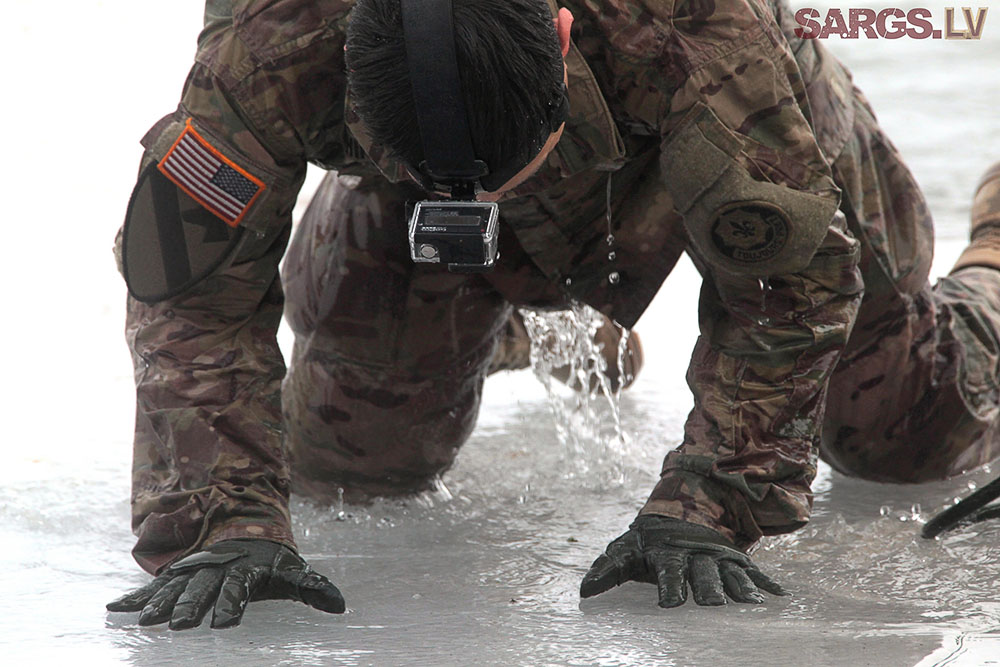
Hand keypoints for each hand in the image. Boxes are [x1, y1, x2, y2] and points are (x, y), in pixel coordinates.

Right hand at [106, 538, 344, 628]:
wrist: (247, 530)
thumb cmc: (271, 562)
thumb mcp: (293, 572)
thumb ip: (314, 587)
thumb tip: (340, 604)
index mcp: (244, 570)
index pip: (237, 590)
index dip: (230, 606)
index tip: (223, 624)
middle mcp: (216, 569)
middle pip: (202, 589)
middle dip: (190, 606)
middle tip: (178, 624)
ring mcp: (194, 571)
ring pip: (174, 588)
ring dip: (159, 603)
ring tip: (145, 621)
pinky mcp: (178, 575)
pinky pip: (153, 587)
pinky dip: (135, 597)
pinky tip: (115, 608)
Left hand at [580, 515, 786, 606]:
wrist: (677, 510)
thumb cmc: (647, 541)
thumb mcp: (625, 549)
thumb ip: (607, 570)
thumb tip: (585, 590)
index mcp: (668, 553)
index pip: (668, 573)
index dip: (669, 588)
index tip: (669, 605)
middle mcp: (695, 554)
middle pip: (703, 574)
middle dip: (708, 590)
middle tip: (713, 606)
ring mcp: (717, 555)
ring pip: (729, 573)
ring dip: (741, 588)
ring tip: (753, 605)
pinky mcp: (733, 558)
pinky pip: (752, 570)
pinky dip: (765, 582)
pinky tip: (780, 596)